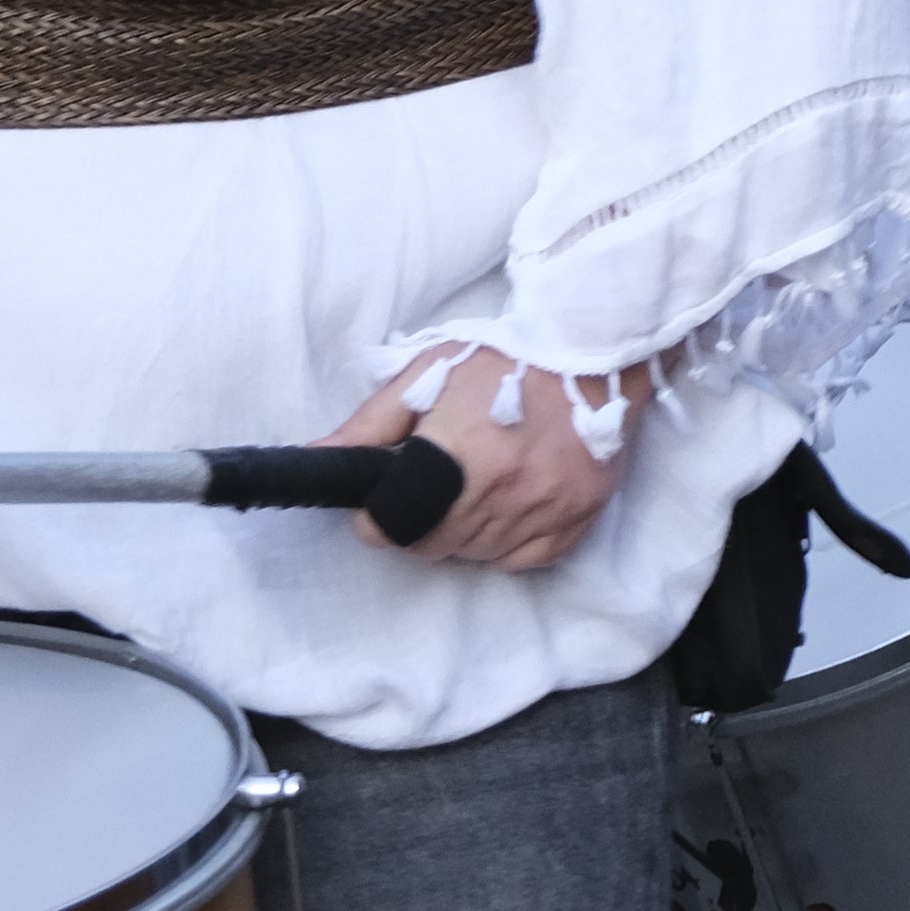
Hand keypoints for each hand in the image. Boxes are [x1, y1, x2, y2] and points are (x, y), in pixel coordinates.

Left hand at [325, 350, 624, 574]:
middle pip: (434, 545)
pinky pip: (526, 561)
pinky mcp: (579, 514)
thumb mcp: (428, 374)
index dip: (376, 521)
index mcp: (459, 449)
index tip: (378, 510)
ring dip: (462, 536)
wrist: (592, 349)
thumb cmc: (503, 356)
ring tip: (469, 496)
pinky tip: (505, 513)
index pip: (396, 522)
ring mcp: (545, 505)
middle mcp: (503, 487)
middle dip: (417, 528)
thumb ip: (372, 423)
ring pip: (477, 555)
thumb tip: (317, 456)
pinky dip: (506, 548)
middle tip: (426, 495)